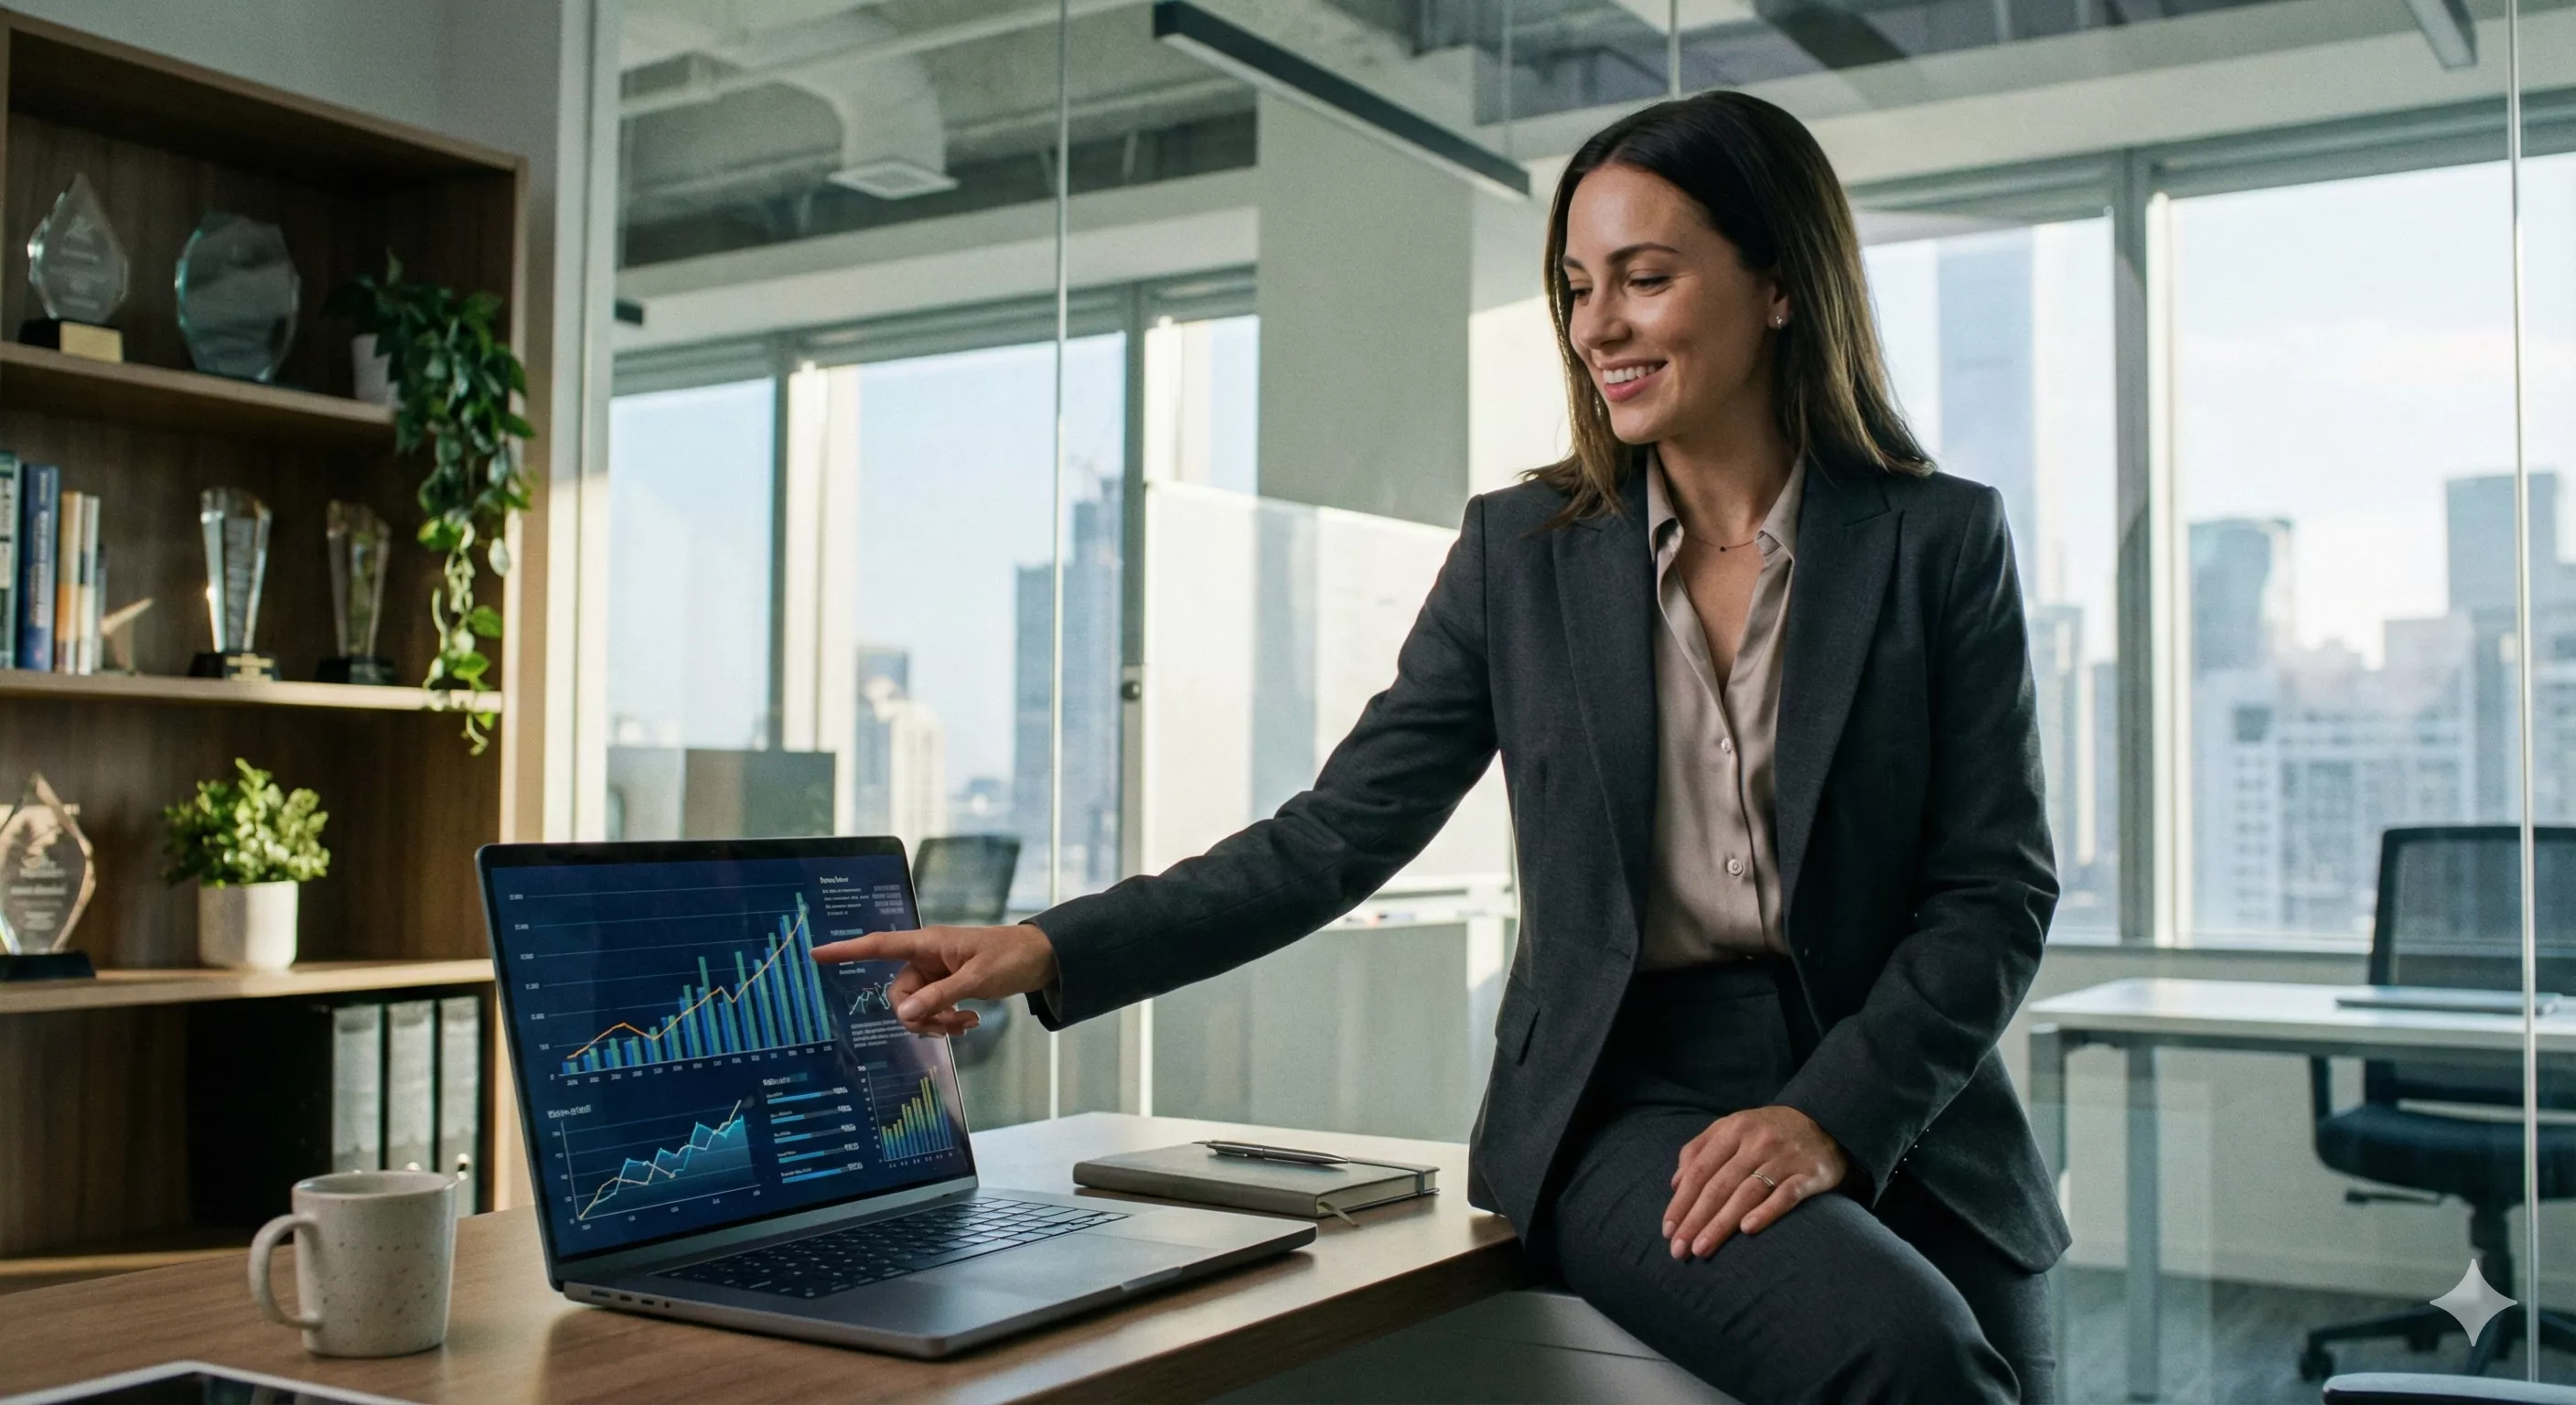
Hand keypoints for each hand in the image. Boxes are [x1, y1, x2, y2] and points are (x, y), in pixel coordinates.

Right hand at [810, 924, 1059, 1036]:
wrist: (1041, 959)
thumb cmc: (1010, 957)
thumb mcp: (976, 978)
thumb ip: (939, 996)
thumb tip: (904, 1015)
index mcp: (928, 943)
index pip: (879, 945)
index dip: (847, 950)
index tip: (817, 955)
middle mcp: (926, 957)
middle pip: (899, 993)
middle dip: (920, 1016)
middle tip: (952, 1025)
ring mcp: (936, 973)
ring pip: (916, 1007)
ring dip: (937, 1021)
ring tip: (967, 1023)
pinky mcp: (947, 985)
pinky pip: (932, 1009)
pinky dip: (947, 1020)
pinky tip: (970, 1021)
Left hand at [1662, 1105, 1847, 1260]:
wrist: (1826, 1121)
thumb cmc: (1767, 1131)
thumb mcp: (1732, 1128)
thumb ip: (1700, 1150)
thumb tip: (1675, 1184)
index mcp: (1733, 1129)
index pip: (1700, 1170)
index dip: (1682, 1202)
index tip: (1668, 1231)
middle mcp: (1757, 1141)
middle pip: (1719, 1185)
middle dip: (1696, 1220)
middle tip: (1680, 1250)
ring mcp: (1784, 1157)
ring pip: (1747, 1193)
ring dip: (1722, 1223)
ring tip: (1703, 1248)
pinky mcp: (1810, 1174)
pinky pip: (1786, 1195)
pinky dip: (1766, 1212)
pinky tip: (1747, 1230)